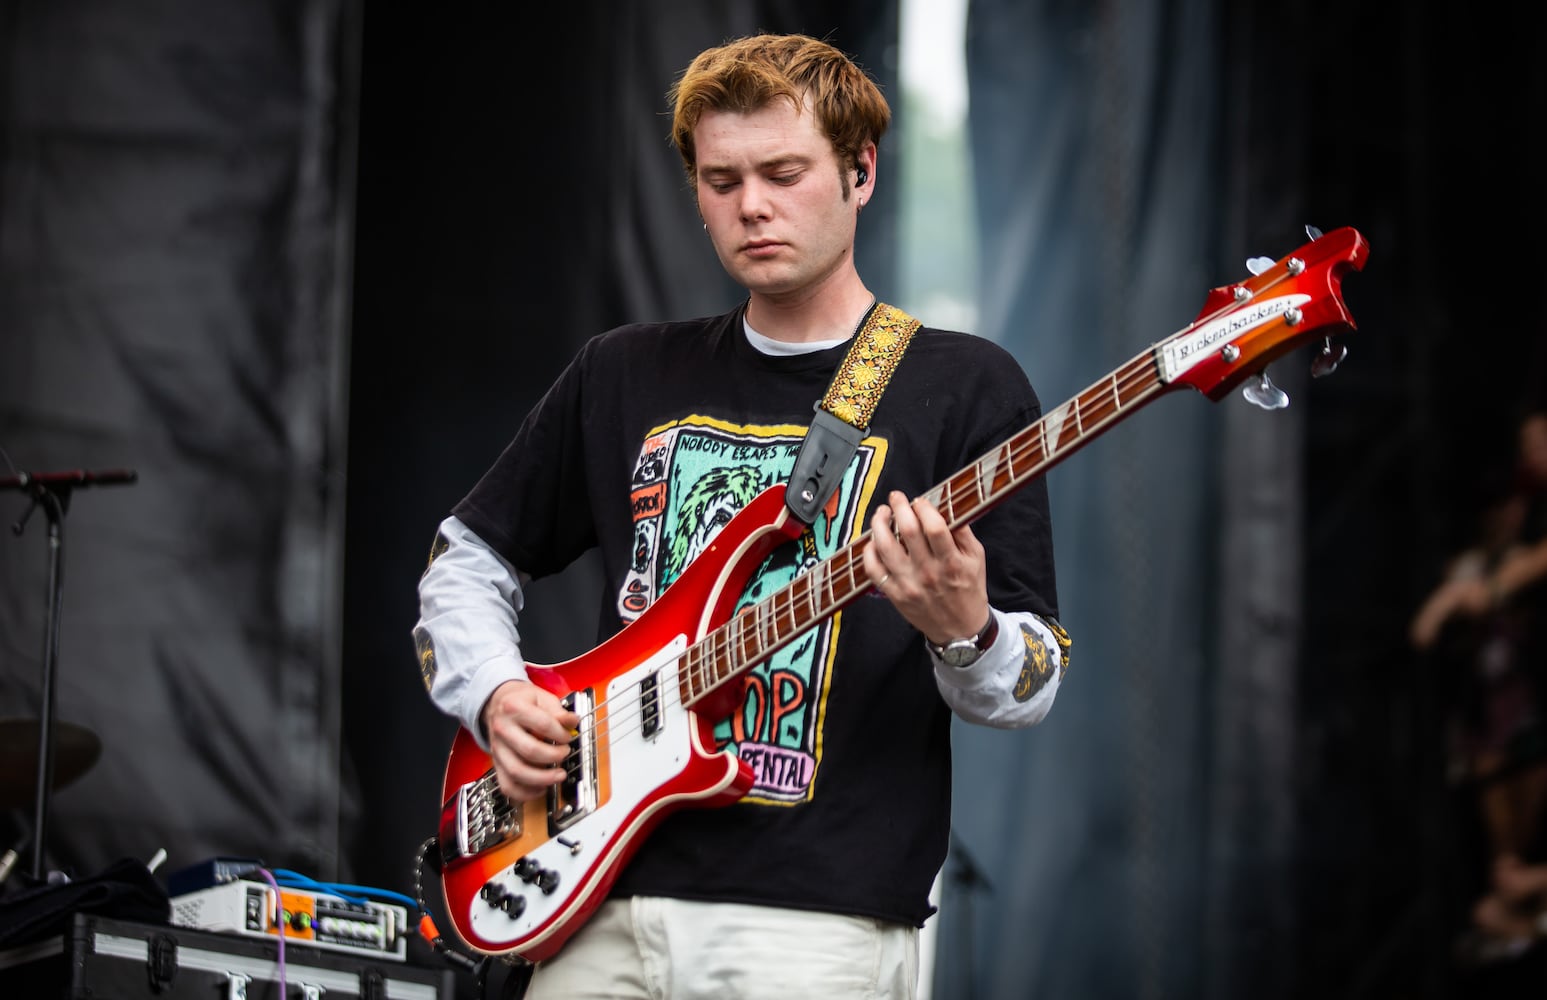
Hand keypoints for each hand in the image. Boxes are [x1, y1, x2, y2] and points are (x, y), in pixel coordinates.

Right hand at [480, 679, 580, 803]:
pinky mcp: (497, 764)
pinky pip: (507, 786)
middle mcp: (502, 729)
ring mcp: (498, 749)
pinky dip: (525, 793)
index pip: (542, 725)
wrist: (497, 702)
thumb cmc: (522, 700)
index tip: (568, 736)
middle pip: (529, 751)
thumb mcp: (542, 697)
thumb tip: (573, 722)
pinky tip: (541, 788)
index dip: (560, 734)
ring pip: (517, 772)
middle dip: (554, 756)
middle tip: (565, 753)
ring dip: (543, 778)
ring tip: (559, 775)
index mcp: (514, 708)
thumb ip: (558, 711)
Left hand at [862, 490, 991, 646]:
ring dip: (879, 524)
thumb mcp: (977, 559)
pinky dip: (869, 551)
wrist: (960, 630)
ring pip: (885, 547)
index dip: (924, 507)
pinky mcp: (895, 595)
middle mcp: (928, 572)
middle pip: (908, 531)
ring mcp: (908, 584)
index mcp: (951, 562)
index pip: (934, 526)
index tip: (920, 501)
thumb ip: (963, 533)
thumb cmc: (969, 590)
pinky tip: (873, 541)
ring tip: (882, 514)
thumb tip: (946, 507)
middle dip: (899, 507)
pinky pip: (873, 570)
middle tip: (896, 498)